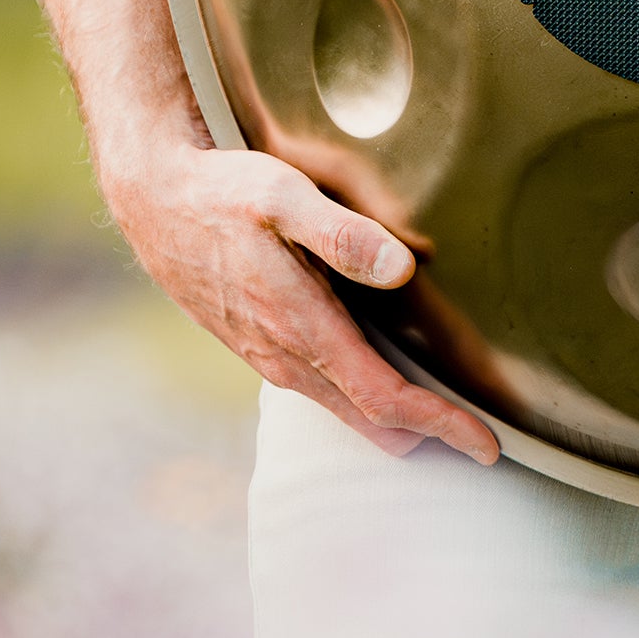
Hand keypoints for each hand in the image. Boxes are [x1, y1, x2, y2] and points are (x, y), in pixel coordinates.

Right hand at [102, 135, 499, 464]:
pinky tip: (384, 382)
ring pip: (346, 410)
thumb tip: (405, 266)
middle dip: (428, 437)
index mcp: (301, 328)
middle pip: (371, 420)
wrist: (153, 200)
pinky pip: (323, 391)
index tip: (485, 445)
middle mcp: (286, 356)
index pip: (385, 397)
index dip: (440, 424)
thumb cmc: (221, 192)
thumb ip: (344, 234)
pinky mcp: (260, 347)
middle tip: (482, 444)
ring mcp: (270, 357)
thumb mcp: (283, 195)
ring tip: (447, 418)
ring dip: (396, 420)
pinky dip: (364, 400)